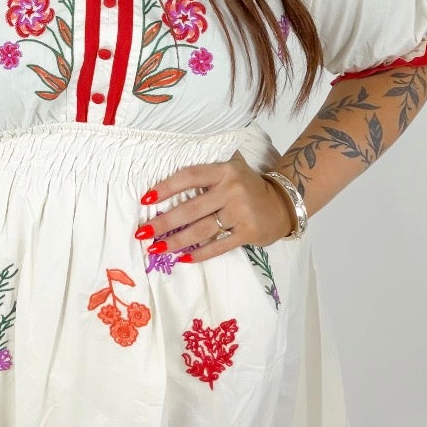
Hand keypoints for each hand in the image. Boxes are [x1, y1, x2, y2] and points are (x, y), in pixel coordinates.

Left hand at [136, 151, 294, 263]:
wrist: (283, 203)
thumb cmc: (248, 186)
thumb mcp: (231, 169)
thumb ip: (206, 172)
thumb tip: (167, 184)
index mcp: (224, 170)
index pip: (190, 176)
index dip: (167, 187)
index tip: (146, 199)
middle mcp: (232, 190)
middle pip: (191, 208)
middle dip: (164, 222)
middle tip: (143, 232)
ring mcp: (241, 213)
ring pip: (201, 230)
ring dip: (176, 241)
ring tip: (157, 248)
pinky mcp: (247, 233)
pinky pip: (218, 246)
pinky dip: (200, 253)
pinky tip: (183, 258)